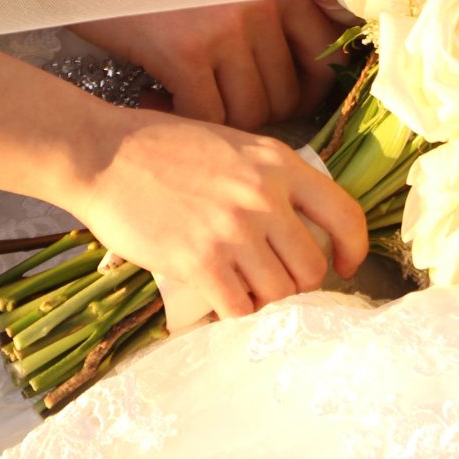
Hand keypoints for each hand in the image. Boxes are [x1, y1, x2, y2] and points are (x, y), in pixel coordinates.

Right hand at [65, 108, 366, 318]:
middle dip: (298, 283)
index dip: (353, 249)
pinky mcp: (201, 261)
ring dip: (264, 300)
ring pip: (279, 293)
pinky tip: (220, 301)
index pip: (345, 214)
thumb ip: (268, 179)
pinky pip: (240, 309)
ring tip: (242, 289)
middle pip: (313, 267)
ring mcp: (234, 229)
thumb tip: (297, 226)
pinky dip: (233, 313)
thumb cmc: (163, 149)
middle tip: (273, 280)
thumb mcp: (232, 146)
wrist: (105, 155)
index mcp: (278, 162)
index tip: (344, 265)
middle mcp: (264, 195)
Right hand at [74, 0, 343, 128]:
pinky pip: (209, 117)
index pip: (325, 53)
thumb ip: (267, 11)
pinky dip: (186, 122)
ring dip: (221, 121)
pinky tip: (157, 100)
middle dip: (256, 112)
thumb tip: (307, 72)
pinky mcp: (185, 52)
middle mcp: (261, 3)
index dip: (308, 89)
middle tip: (218, 102)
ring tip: (187, 100)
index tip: (282, 100)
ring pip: (250, 114)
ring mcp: (226, 27)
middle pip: (286, 94)